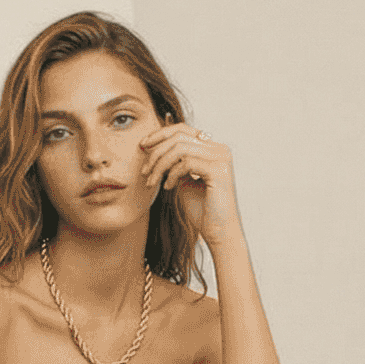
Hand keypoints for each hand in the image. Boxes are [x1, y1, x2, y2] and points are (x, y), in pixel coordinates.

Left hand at [141, 118, 238, 245]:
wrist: (219, 233)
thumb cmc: (203, 210)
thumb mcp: (184, 180)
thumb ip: (175, 163)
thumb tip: (154, 147)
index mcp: (213, 149)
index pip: (184, 130)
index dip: (160, 134)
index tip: (143, 146)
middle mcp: (219, 150)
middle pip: (179, 136)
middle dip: (156, 151)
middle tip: (144, 170)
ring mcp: (221, 158)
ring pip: (180, 148)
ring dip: (160, 164)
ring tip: (152, 181)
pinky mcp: (219, 170)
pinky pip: (186, 162)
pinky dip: (172, 174)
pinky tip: (168, 187)